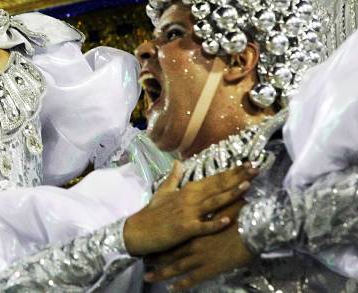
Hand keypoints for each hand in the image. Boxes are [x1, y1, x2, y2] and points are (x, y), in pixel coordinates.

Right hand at [122, 162, 257, 256]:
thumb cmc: (152, 213)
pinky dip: (214, 223)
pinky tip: (227, 220)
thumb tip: (178, 162)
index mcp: (186, 190)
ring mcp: (187, 213)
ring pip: (213, 202)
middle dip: (237, 177)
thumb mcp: (162, 192)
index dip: (231, 171)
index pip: (213, 178)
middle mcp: (189, 199)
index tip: (248, 164)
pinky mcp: (184, 229)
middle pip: (217, 186)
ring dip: (230, 194)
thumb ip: (173, 178)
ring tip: (247, 186)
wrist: (137, 231)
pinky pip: (202, 226)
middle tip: (256, 168)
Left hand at [144, 202, 254, 289]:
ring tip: (148, 277)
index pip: (173, 237)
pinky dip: (181, 285)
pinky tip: (172, 289)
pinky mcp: (210, 268)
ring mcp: (200, 257)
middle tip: (142, 262)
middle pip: (170, 253)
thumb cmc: (239, 217)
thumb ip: (212, 212)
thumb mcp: (222, 210)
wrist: (252, 229)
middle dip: (155, 258)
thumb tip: (209, 207)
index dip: (160, 241)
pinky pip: (193, 279)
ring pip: (176, 267)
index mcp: (194, 229)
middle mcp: (193, 244)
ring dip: (161, 273)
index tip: (149, 243)